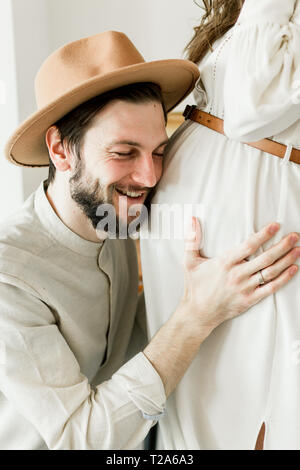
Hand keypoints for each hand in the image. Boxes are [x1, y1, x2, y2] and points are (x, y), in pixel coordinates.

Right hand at [182, 219, 299, 334]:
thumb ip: (192, 239)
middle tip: (294, 236)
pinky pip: (271, 288)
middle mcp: (237, 275)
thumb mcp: (189, 262)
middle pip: (265, 258)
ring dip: (286, 260)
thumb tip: (191, 219)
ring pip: (271, 272)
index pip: (248, 246)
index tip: (275, 226)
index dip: (263, 235)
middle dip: (282, 246)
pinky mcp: (250, 299)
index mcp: (225, 263)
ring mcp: (245, 288)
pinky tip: (293, 269)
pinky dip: (284, 279)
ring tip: (297, 250)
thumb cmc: (195, 286)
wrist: (198, 313)